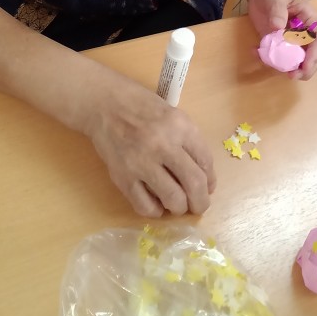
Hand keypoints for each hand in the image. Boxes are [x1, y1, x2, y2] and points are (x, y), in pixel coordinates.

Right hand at [86, 70, 215, 217]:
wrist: (105, 104)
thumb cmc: (142, 107)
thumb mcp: (173, 115)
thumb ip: (188, 141)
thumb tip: (203, 176)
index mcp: (180, 126)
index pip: (205, 161)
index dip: (210, 180)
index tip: (208, 187)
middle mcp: (163, 144)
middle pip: (194, 183)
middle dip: (201, 201)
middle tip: (199, 206)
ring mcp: (142, 162)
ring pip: (173, 198)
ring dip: (180, 208)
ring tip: (178, 205)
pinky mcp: (123, 177)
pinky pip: (144, 206)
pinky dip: (155, 211)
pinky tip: (157, 205)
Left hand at [246, 0, 316, 80]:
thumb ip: (277, 10)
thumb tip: (278, 27)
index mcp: (309, 18)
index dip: (316, 52)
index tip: (306, 64)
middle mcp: (304, 31)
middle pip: (315, 52)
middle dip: (308, 67)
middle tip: (294, 76)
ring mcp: (292, 39)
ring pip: (300, 58)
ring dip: (291, 68)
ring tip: (278, 71)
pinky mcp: (279, 42)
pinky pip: (280, 56)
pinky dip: (271, 60)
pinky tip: (256, 53)